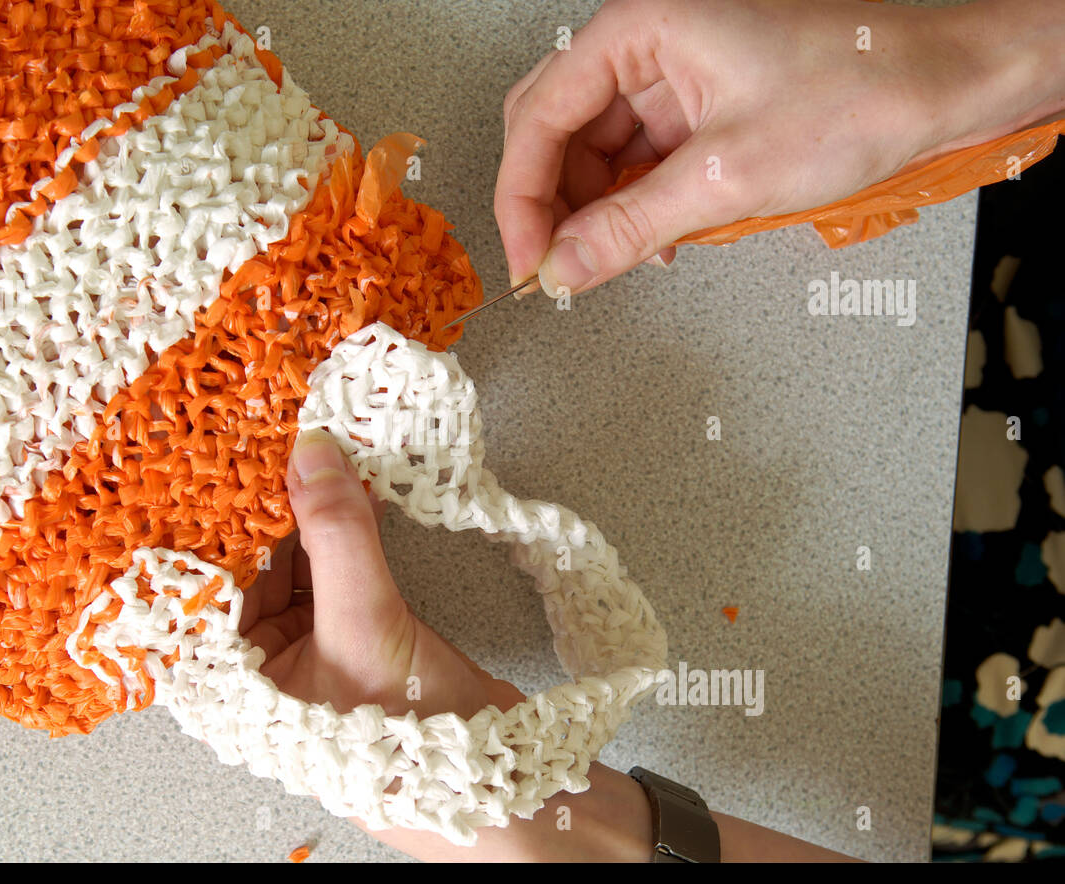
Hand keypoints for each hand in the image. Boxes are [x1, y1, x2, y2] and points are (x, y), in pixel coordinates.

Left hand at [242, 429, 860, 861]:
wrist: (506, 783)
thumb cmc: (414, 749)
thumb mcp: (365, 632)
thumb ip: (338, 540)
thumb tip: (312, 457)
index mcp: (237, 684)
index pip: (207, 583)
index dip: (212, 517)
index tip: (222, 451)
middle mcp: (263, 664)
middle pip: (250, 563)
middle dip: (264, 501)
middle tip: (268, 430)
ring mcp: (311, 645)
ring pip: (296, 558)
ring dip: (307, 505)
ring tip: (306, 441)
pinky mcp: (356, 628)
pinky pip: (337, 564)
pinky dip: (342, 524)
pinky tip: (344, 480)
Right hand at [496, 0, 1064, 296]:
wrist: (948, 87)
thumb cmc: (862, 90)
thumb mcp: (726, 175)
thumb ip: (630, 227)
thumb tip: (563, 268)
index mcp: (641, 28)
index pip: (540, 117)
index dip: (522, 199)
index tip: (528, 260)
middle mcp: (649, 43)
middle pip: (558, 132)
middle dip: (554, 206)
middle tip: (556, 267)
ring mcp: (673, 74)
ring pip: (596, 153)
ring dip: (598, 213)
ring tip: (616, 260)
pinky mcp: (699, 105)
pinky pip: (640, 161)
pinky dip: (637, 206)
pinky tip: (655, 241)